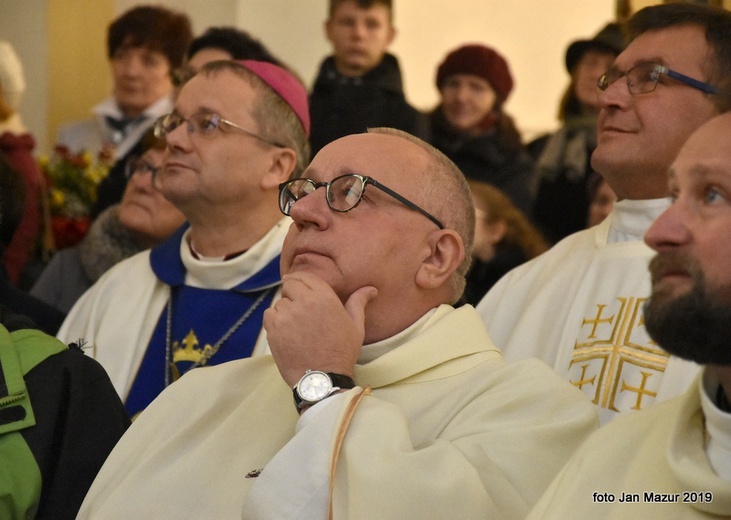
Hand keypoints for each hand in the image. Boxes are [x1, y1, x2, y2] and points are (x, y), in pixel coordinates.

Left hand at [263, 272, 376, 386]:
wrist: (323, 378)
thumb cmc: (342, 352)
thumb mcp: (356, 326)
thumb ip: (359, 302)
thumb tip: (371, 288)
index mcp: (325, 297)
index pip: (305, 276)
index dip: (300, 279)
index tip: (298, 285)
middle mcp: (304, 301)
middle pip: (289, 285)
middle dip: (292, 292)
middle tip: (297, 307)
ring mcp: (287, 315)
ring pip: (279, 302)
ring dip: (284, 309)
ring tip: (294, 325)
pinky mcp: (274, 329)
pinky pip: (269, 315)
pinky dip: (274, 321)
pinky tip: (285, 332)